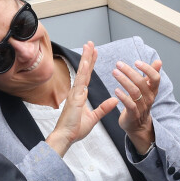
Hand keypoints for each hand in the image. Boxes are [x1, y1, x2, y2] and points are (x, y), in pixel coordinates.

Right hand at [46, 42, 118, 156]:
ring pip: (81, 72)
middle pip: (84, 70)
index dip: (90, 64)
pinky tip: (85, 62)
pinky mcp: (75, 98)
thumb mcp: (93, 118)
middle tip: (90, 43)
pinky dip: (83, 71)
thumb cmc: (75, 129)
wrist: (66, 137)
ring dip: (85, 59)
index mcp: (80, 95)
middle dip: (87, 56)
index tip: (93, 53)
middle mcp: (76, 92)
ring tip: (89, 46)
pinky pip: (80, 82)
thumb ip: (103, 108)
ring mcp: (75, 93)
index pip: (87, 76)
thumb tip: (114, 100)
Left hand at [112, 59, 161, 153]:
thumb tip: (159, 61)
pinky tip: (116, 90)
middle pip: (142, 83)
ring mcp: (142, 107)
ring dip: (124, 81)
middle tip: (119, 64)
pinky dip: (123, 97)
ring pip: (135, 92)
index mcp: (153, 90)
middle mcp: (149, 98)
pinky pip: (130, 105)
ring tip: (115, 72)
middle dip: (130, 72)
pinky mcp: (133, 115)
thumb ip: (151, 75)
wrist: (138, 126)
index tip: (136, 62)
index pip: (155, 78)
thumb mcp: (147, 89)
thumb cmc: (140, 104)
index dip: (147, 69)